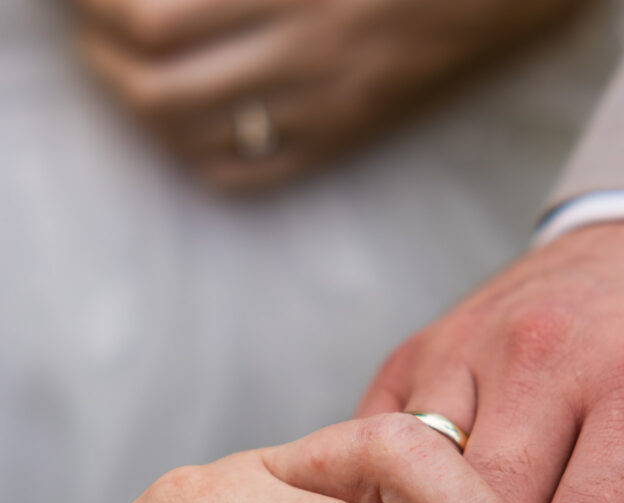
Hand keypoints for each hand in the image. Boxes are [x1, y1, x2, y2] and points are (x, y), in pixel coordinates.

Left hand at [73, 0, 577, 189]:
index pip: (152, 15)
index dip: (98, 9)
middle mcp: (303, 47)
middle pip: (159, 85)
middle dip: (103, 61)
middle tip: (91, 36)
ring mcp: (325, 104)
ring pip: (196, 137)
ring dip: (140, 112)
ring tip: (125, 81)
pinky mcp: (344, 138)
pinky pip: (252, 175)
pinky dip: (200, 160)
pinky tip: (185, 132)